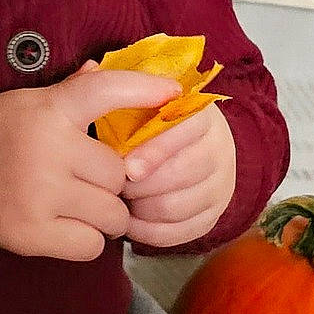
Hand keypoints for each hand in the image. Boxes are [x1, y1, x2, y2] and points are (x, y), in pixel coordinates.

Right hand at [0, 64, 180, 261]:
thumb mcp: (26, 105)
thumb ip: (68, 92)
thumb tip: (98, 66)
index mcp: (48, 111)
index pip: (106, 90)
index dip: (143, 89)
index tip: (173, 91)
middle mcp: (47, 150)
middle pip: (119, 174)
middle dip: (110, 184)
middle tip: (84, 182)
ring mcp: (40, 194)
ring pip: (112, 214)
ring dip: (103, 215)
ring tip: (74, 206)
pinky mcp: (32, 233)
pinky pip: (91, 245)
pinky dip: (85, 240)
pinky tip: (63, 227)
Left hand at [121, 101, 236, 247]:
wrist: (190, 145)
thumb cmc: (154, 123)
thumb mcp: (143, 101)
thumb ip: (120, 90)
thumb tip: (92, 80)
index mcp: (202, 115)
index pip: (185, 132)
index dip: (155, 152)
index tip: (128, 168)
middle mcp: (219, 148)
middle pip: (182, 175)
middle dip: (141, 186)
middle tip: (116, 187)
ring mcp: (221, 184)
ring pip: (178, 207)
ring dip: (142, 210)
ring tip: (121, 202)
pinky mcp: (214, 214)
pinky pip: (181, 232)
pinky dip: (150, 232)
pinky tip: (131, 222)